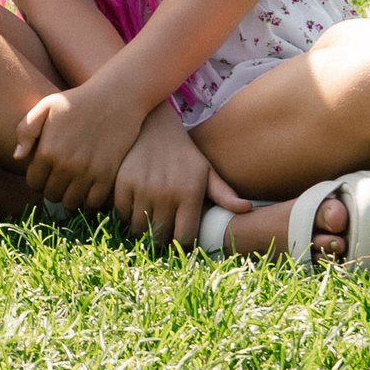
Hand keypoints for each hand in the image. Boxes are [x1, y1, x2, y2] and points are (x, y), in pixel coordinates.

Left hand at [14, 80, 147, 211]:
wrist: (115, 97)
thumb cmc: (77, 100)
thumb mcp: (46, 106)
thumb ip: (26, 130)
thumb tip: (18, 157)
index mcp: (47, 151)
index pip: (34, 183)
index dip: (37, 180)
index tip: (44, 173)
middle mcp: (66, 165)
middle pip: (51, 195)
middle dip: (52, 189)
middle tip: (59, 179)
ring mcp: (88, 173)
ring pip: (71, 203)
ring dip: (69, 197)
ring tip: (72, 184)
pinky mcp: (108, 176)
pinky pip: (93, 202)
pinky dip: (89, 200)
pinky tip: (89, 187)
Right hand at [108, 105, 248, 245]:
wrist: (154, 126)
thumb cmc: (184, 153)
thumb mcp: (206, 170)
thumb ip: (224, 193)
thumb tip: (247, 209)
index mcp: (189, 194)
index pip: (184, 236)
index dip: (181, 243)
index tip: (178, 239)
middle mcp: (166, 193)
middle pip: (161, 235)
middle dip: (161, 240)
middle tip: (161, 235)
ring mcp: (143, 188)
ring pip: (139, 227)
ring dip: (142, 230)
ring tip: (146, 224)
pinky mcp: (123, 182)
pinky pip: (122, 212)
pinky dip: (126, 215)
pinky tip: (133, 208)